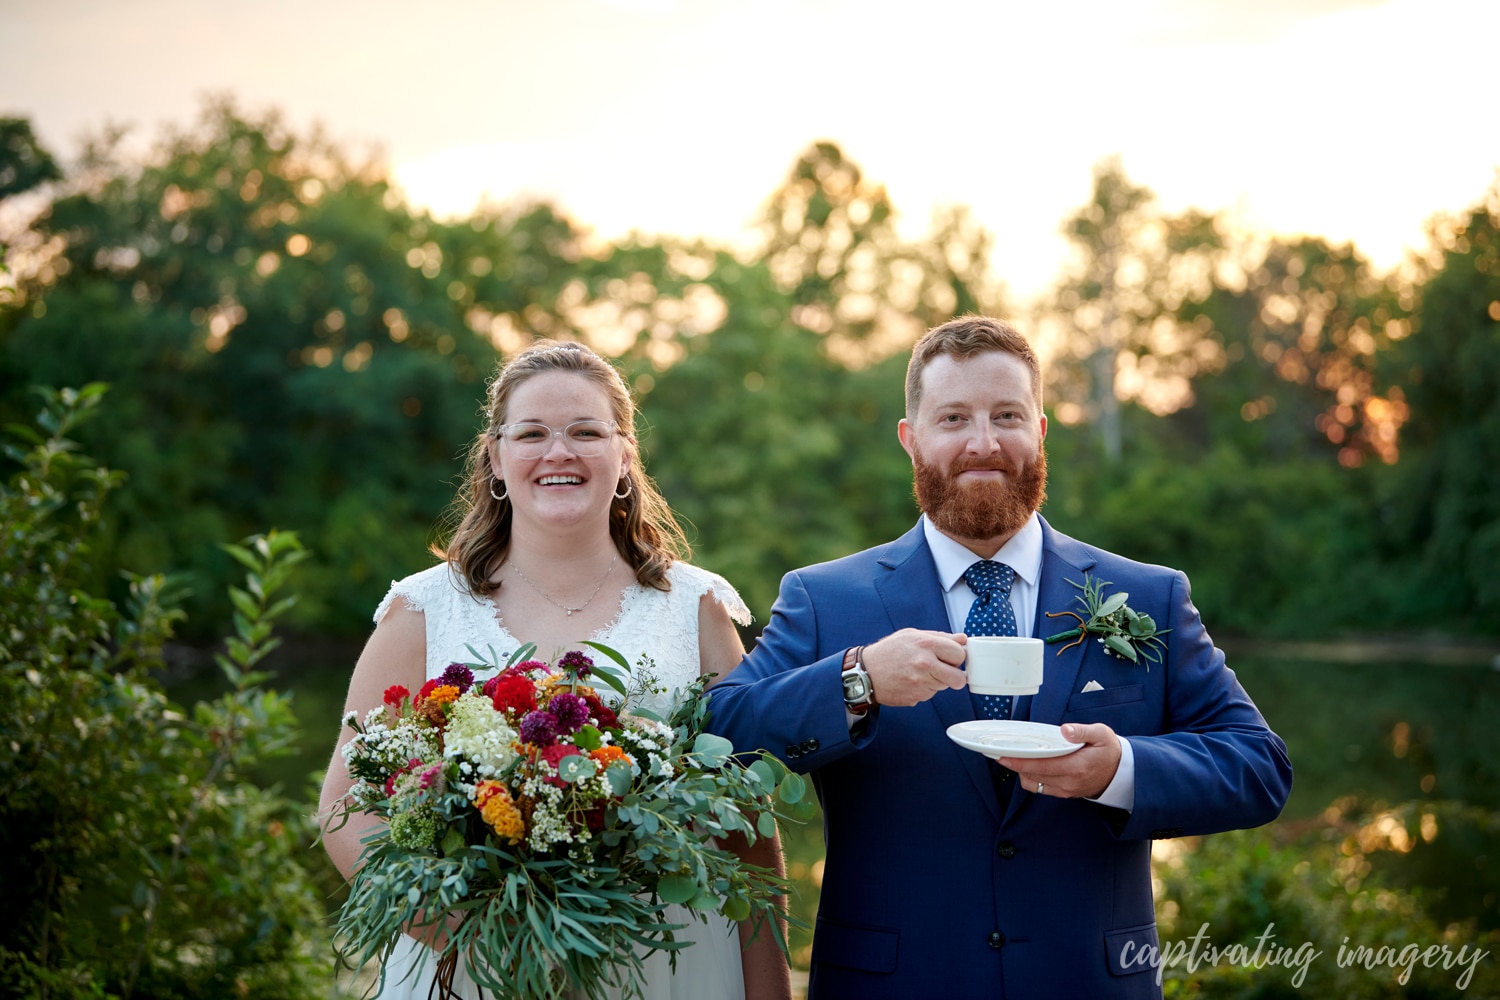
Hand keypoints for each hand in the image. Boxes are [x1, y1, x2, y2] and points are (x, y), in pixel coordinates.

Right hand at [861, 629, 967, 706]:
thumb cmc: (888, 651)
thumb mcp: (912, 635)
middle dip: (955, 675)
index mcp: (926, 644)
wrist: (866, 672)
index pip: (959, 654)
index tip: (951, 657)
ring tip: (920, 673)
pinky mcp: (916, 697)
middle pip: (958, 678)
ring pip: (945, 687)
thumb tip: (962, 639)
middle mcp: (924, 664)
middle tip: (944, 670)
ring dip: (938, 681)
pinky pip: (931, 694)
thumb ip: (939, 637)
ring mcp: (920, 683)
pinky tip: (912, 681)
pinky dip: (925, 689)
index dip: (957, 656)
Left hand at [1000, 723, 1120, 799]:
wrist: (1120, 773)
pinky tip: (1028, 764)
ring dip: (1022, 771)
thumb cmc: (1109, 751)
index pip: (1042, 766)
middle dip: (1015, 764)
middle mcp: (1069, 781)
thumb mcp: (1101, 734)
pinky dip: (1031, 777)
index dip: (1020, 762)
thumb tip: (1065, 730)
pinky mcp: (1064, 793)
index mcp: (1077, 766)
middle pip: (1033, 775)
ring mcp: (1065, 790)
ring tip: (1015, 756)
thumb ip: (1082, 731)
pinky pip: (1040, 787)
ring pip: (1034, 783)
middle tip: (1000, 752)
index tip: (1003, 756)